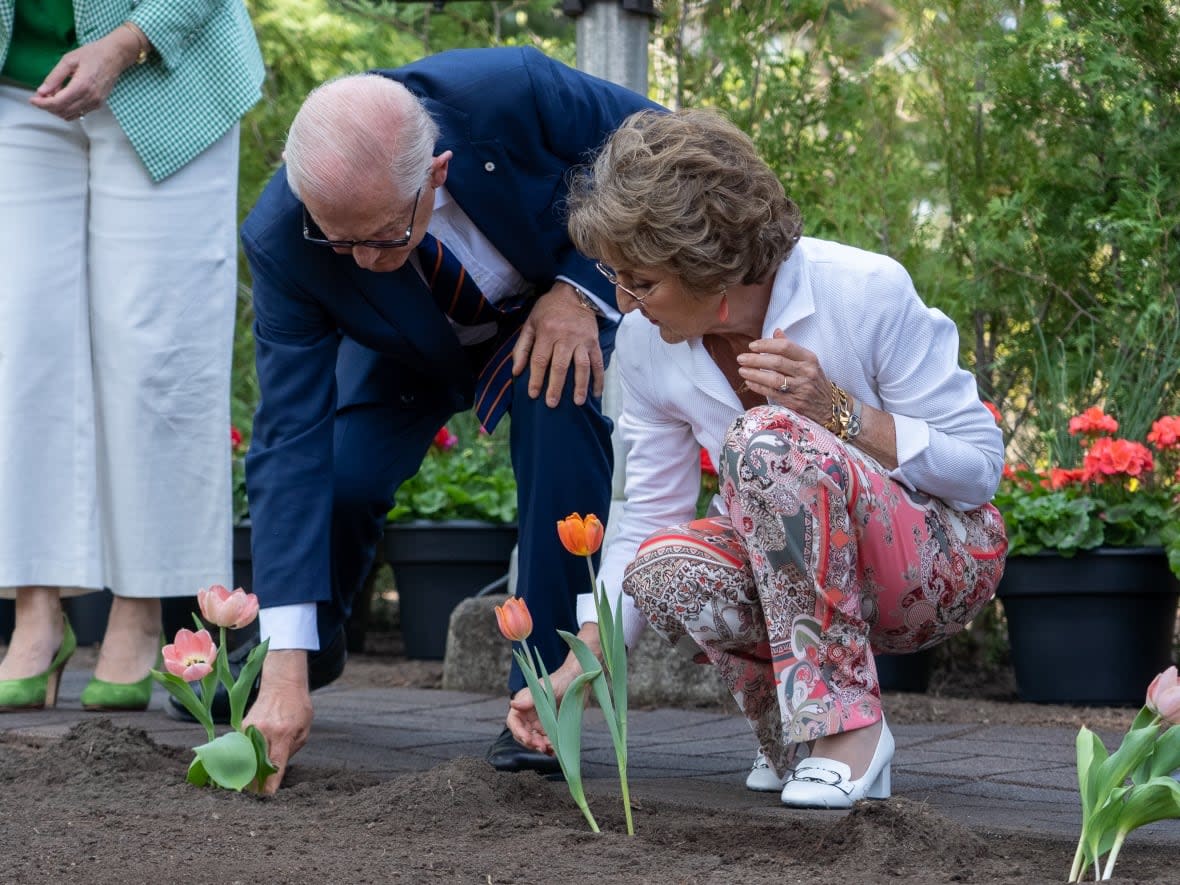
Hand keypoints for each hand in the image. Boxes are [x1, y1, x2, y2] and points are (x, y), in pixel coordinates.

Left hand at [30, 25, 144, 120]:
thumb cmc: (93, 55)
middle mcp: (90, 98)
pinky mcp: (98, 104)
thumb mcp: (68, 60)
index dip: (43, 103)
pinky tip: (63, 99)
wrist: (114, 56)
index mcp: (81, 85)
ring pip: (70, 115)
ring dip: (57, 109)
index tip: (33, 100)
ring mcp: (95, 103)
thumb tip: (42, 91)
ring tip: (52, 96)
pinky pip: (79, 113)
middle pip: (63, 111)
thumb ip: (54, 77)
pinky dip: (67, 110)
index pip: (58, 102)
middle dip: (48, 106)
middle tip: (40, 96)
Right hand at [243, 650, 313, 794]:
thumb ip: (292, 750)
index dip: (270, 784)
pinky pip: (241, 749)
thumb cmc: (297, 708)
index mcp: (283, 734)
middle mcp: (264, 732)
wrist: (282, 684)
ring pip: (244, 759)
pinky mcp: (241, 727)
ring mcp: (250, 729)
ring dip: (244, 775)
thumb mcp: (304, 730)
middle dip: (254, 784)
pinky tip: (240, 771)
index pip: (275, 765)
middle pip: (255, 765)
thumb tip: (277, 769)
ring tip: (243, 791)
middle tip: (254, 801)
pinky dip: (241, 760)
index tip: (267, 798)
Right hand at [505, 624, 601, 751]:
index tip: (528, 739)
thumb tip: (513, 704)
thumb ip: (528, 698)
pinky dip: (549, 747)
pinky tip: (554, 750)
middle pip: (523, 734)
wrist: (579, 681)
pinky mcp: (551, 727)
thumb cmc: (560, 680)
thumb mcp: (544, 689)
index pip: (514, 722)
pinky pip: (546, 741)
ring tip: (550, 748)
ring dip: (540, 747)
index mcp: (524, 704)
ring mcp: (540, 722)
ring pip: (535, 740)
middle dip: (531, 743)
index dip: (518, 732)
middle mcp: (530, 715)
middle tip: (542, 747)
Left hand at [511, 282, 604, 407]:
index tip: (533, 394)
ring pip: (582, 366)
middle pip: (560, 365)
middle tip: (552, 404)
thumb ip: (522, 347)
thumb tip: (516, 372)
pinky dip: (599, 378)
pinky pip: (598, 362)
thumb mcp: (530, 323)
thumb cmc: (548, 310)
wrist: (575, 292)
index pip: (540, 359)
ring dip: (580, 385)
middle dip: (556, 386)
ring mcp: (583, 340)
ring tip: (578, 403)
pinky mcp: (594, 341)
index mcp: (547, 332)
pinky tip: (596, 394)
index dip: (536, 378)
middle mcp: (566, 336)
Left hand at [736, 329, 830, 424]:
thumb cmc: (814, 380)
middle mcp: (806, 372)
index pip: (785, 347)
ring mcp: (800, 388)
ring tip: (741, 370)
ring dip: (754, 374)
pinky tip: (749, 382)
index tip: (752, 346)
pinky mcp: (794, 402)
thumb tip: (776, 331)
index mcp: (809, 359)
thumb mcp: (808, 362)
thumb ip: (791, 347)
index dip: (766, 345)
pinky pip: (772, 393)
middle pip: (776, 362)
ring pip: (773, 379)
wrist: (828, 406)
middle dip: (755, 359)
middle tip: (741, 358)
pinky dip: (758, 387)